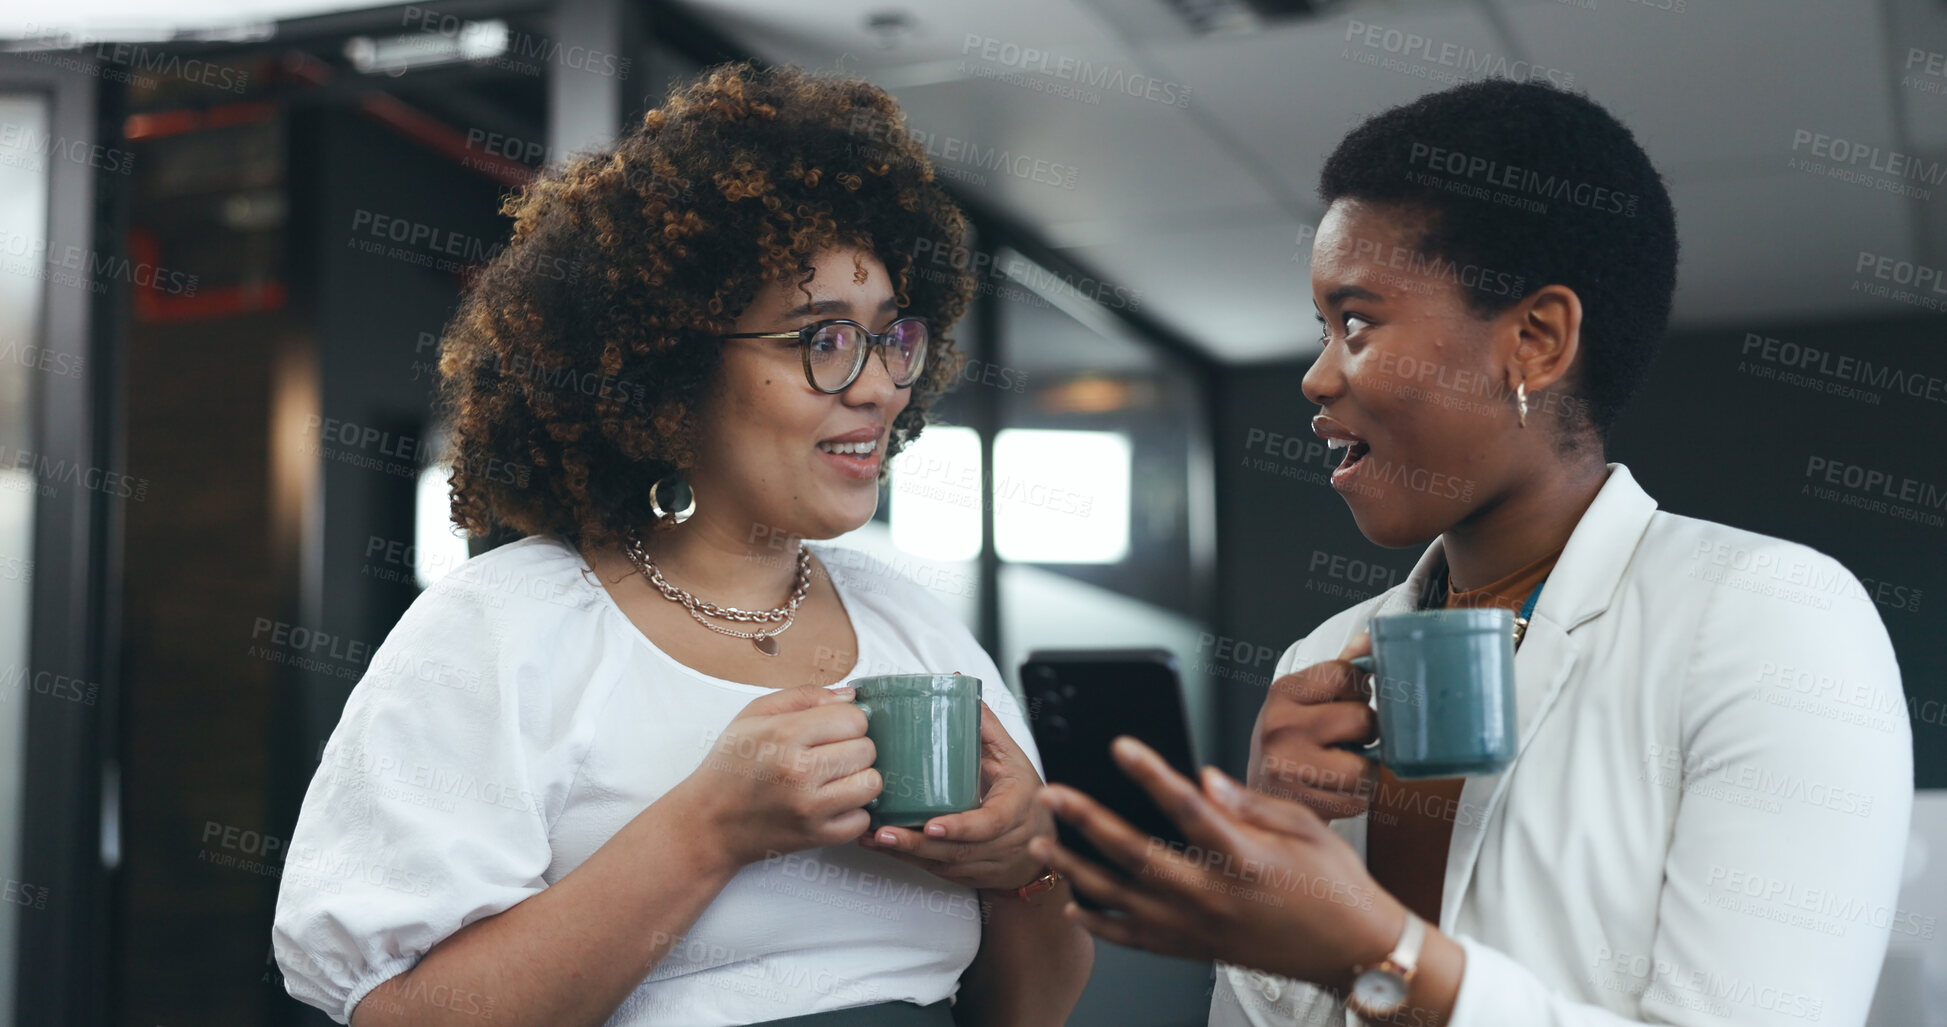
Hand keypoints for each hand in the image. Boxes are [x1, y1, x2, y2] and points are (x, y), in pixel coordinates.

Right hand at [679, 683, 879, 867]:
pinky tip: (831, 803)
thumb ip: (803, 696)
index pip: (854, 718)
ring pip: (872, 783)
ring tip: (834, 778)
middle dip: (853, 747)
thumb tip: (850, 696)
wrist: (708, 823)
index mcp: (785, 734)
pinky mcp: (816, 836)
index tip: (830, 729)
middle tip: (828, 754)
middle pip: (866, 749)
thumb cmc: (730, 766)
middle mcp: (800, 771)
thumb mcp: (753, 715)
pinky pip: (862, 819)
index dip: (846, 720)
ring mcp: (810, 808)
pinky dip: (852, 811)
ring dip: (858, 779)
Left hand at [858, 700, 1051, 891]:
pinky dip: (905, 859)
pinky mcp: (966, 873)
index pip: (990, 824)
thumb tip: (958, 683)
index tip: (933, 825)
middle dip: (918, 845)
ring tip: (873, 837)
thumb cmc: (1022, 795)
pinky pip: (934, 869)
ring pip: (941, 863)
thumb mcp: (1011, 755)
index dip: (961, 828)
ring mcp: (984, 862)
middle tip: (885, 832)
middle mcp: (1002, 841)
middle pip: (958, 850)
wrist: (1038, 843)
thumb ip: (985, 724)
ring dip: (905, 853)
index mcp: (1016, 808)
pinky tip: (878, 845)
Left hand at [1027, 736, 1406, 986]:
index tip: (1120, 746)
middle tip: (1053, 794)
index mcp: (1246, 857)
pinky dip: (1101, 925)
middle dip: (1087, 822)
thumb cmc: (1335, 887)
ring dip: (1077, 871)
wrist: (1355, 952)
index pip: (1188, 807)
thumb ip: (1249, 803)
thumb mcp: (1304, 828)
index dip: (1151, 773)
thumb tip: (1203, 778)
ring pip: (1123, 900)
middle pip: (1137, 855)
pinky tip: (1074, 905)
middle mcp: (1216, 896)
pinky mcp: (1196, 949)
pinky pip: (1135, 940)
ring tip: (1042, 845)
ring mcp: (1201, 928)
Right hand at [1248, 633, 1377, 819]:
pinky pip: (1358, 798)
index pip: (1347, 675)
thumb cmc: (1291, 739)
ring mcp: (1288, 767)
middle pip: (1362, 719)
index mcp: (1283, 691)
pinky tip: (1334, 789)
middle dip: (1365, 732)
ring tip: (1342, 765)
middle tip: (1348, 738)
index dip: (1359, 691)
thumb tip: (1371, 638)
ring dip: (1364, 769)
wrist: (1256, 793)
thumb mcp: (1306, 698)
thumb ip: (1341, 669)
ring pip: (1365, 766)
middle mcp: (1280, 726)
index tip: (1347, 703)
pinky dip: (1356, 796)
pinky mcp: (1301, 803)